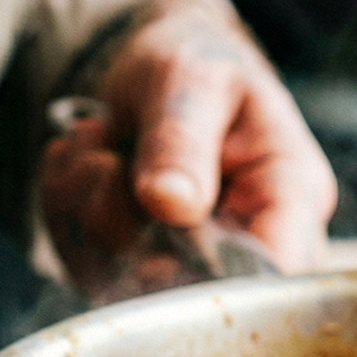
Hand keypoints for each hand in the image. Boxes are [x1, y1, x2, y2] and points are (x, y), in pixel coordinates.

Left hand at [38, 0, 335, 294]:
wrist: (159, 66)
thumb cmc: (199, 63)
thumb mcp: (194, 80)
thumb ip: (183, 138)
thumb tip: (172, 204)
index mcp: (291, 195)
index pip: (283, 271)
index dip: (222, 283)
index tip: (158, 247)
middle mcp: (248, 242)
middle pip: (192, 293)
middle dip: (126, 229)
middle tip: (106, 162)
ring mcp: (190, 262)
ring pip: (123, 283)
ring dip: (85, 210)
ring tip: (96, 143)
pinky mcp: (137, 266)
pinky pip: (83, 264)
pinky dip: (65, 209)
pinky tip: (83, 159)